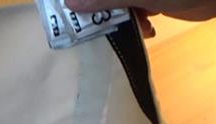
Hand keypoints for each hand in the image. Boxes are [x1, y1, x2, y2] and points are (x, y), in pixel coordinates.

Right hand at [66, 0, 215, 35]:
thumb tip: (69, 3)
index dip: (81, 0)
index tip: (70, 9)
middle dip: (100, 7)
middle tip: (97, 25)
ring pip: (115, 1)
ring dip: (119, 15)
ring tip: (134, 26)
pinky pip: (131, 7)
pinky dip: (135, 18)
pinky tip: (146, 28)